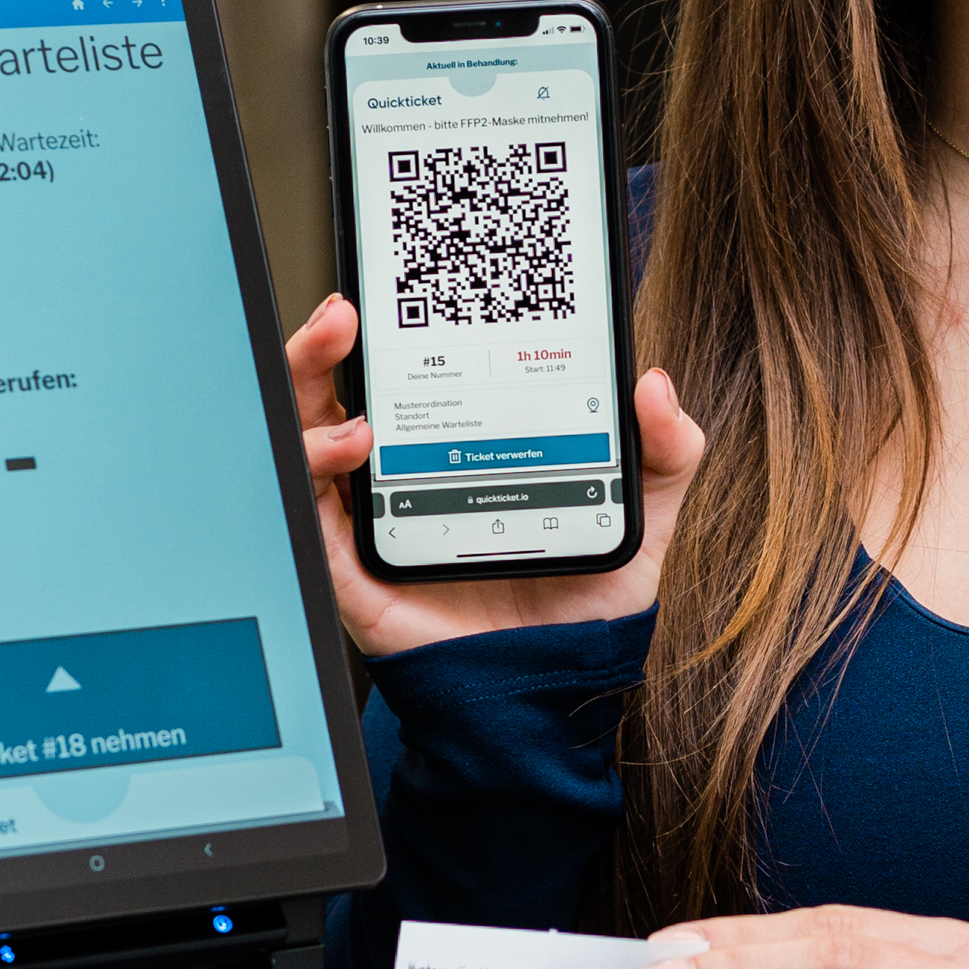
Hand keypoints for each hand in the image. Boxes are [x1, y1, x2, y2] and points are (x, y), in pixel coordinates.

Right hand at [284, 291, 705, 660]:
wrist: (556, 690)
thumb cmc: (580, 605)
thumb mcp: (638, 516)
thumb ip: (663, 451)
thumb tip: (654, 385)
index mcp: (454, 447)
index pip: (406, 369)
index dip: (390, 320)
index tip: (399, 278)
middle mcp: (401, 475)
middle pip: (336, 391)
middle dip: (321, 340)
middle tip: (346, 309)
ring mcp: (371, 520)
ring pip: (305, 438)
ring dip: (308, 391)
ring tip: (345, 370)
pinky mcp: (353, 572)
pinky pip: (306, 514)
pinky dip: (313, 470)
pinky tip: (352, 448)